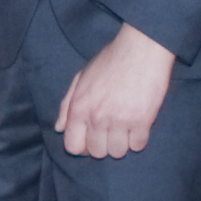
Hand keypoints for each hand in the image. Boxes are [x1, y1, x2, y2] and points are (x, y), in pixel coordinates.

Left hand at [55, 23, 176, 159]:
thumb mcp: (81, 77)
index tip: (92, 139)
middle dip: (104, 145)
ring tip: (126, 128)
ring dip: (122, 144)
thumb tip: (59, 128)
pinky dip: (139, 139)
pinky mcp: (142, 121)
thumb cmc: (111, 61)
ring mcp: (119, 120)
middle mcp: (96, 116)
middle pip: (97, 152)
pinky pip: (138, 146)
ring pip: (117, 152)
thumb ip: (67, 104)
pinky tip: (139, 125)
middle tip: (112, 130)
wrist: (141, 48)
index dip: (82, 147)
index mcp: (79, 107)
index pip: (73, 147)